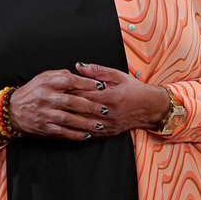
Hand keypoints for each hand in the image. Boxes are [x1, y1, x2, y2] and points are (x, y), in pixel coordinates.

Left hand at [8, 64, 167, 141]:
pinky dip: (77, 131)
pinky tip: (66, 128)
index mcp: (110, 96)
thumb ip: (97, 71)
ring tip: (54, 115)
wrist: (150, 107)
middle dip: (65, 105)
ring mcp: (109, 124)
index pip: (83, 93)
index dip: (68, 91)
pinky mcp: (109, 133)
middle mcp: (109, 112)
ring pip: (83, 123)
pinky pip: (90, 133)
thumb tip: (78, 66)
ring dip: (68, 120)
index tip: (55, 89)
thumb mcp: (118, 75)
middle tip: (51, 102)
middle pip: (81, 109)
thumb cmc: (133, 89)